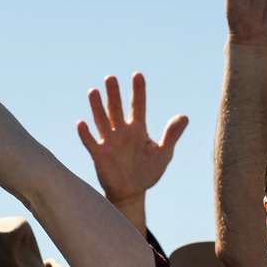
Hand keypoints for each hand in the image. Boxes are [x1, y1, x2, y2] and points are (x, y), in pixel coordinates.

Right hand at [76, 73, 187, 233]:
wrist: (132, 192)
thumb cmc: (148, 171)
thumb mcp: (163, 153)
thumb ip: (172, 135)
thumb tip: (184, 117)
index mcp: (138, 129)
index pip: (138, 106)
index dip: (138, 91)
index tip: (137, 75)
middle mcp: (121, 132)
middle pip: (116, 109)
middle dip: (114, 94)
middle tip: (111, 78)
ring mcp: (109, 142)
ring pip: (102, 121)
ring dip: (97, 107)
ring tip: (93, 91)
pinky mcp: (99, 155)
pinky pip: (91, 143)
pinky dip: (86, 134)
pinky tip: (81, 123)